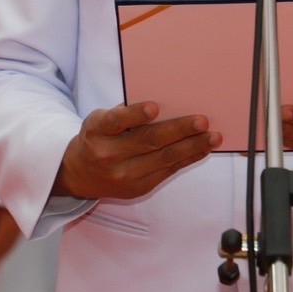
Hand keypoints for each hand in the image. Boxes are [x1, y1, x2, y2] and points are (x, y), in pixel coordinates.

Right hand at [53, 103, 218, 200]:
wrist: (80, 175)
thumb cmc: (97, 138)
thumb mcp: (100, 121)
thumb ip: (124, 114)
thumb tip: (164, 104)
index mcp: (97, 132)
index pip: (115, 122)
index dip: (134, 115)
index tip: (154, 108)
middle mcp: (108, 155)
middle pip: (147, 141)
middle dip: (178, 130)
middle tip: (201, 121)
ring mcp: (124, 175)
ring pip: (163, 159)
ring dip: (192, 146)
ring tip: (213, 137)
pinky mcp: (138, 188)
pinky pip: (168, 171)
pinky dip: (187, 158)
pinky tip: (202, 149)